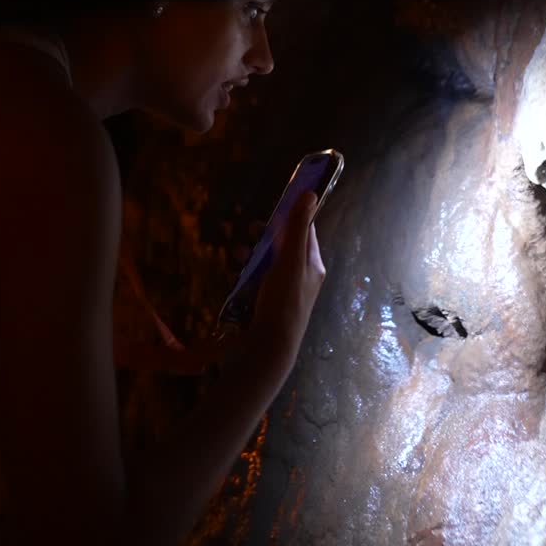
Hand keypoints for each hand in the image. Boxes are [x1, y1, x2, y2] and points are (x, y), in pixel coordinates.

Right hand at [250, 191, 325, 369]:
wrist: (266, 350)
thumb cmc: (283, 304)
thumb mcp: (291, 262)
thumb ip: (297, 229)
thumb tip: (310, 194)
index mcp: (312, 266)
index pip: (304, 232)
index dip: (289, 217)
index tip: (272, 208)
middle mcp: (299, 278)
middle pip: (281, 246)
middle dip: (263, 236)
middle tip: (249, 231)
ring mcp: (279, 292)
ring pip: (263, 263)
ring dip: (250, 254)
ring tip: (237, 254)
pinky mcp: (262, 304)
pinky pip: (251, 281)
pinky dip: (242, 274)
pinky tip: (234, 274)